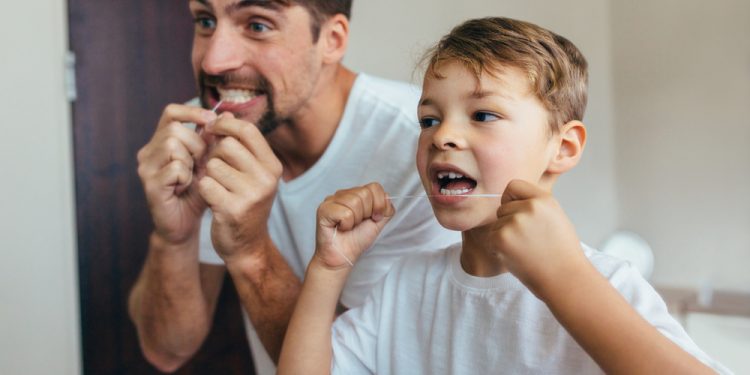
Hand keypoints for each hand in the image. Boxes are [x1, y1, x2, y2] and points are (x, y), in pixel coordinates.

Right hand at [137, 104, 216, 244]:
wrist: (185, 224)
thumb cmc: (197, 192)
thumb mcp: (209, 162)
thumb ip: (214, 140)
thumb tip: (228, 114)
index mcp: (160, 142)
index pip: (171, 112)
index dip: (192, 112)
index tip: (211, 121)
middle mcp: (148, 151)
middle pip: (174, 129)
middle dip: (196, 144)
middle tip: (202, 163)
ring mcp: (146, 168)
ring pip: (172, 145)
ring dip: (191, 160)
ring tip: (192, 176)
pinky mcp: (149, 184)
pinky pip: (174, 167)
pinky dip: (186, 176)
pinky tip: (185, 187)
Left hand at [197, 113, 282, 260]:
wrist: (247, 245)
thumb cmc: (244, 202)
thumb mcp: (250, 172)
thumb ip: (238, 144)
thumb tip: (223, 112)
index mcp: (273, 166)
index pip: (247, 130)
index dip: (225, 125)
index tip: (212, 129)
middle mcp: (267, 178)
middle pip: (227, 146)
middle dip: (214, 154)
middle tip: (214, 169)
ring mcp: (251, 195)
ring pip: (213, 165)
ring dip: (207, 174)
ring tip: (216, 187)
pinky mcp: (233, 209)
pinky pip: (205, 184)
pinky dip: (203, 190)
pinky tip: (212, 199)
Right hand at [315, 183, 395, 268]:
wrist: (343, 257)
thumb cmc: (357, 240)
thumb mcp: (378, 222)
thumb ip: (386, 208)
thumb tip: (386, 196)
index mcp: (355, 194)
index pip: (374, 187)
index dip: (378, 204)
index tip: (374, 218)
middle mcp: (342, 194)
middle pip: (364, 193)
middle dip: (366, 213)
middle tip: (357, 224)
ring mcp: (331, 200)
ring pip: (354, 202)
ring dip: (356, 220)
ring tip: (348, 226)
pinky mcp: (323, 210)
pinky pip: (345, 213)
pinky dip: (347, 225)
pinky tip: (340, 228)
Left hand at [491, 179, 587, 295]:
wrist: (565, 278)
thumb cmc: (561, 251)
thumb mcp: (555, 216)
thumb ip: (535, 204)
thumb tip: (511, 198)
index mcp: (544, 199)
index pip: (513, 186)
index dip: (512, 199)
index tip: (518, 212)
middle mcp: (529, 207)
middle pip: (502, 207)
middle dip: (509, 221)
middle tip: (528, 240)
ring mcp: (514, 222)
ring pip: (497, 224)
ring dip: (505, 236)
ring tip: (526, 249)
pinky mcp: (501, 238)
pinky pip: (491, 238)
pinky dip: (499, 248)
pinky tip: (517, 256)